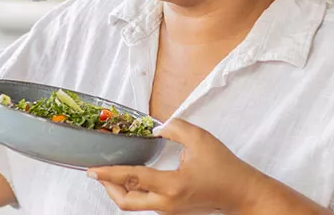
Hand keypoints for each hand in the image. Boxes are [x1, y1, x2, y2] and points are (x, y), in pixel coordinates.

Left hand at [87, 119, 266, 214]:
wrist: (241, 193)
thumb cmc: (225, 168)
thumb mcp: (200, 138)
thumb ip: (175, 127)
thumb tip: (156, 128)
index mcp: (172, 185)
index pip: (132, 179)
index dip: (109, 173)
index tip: (92, 170)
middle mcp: (167, 203)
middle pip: (126, 202)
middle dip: (108, 187)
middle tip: (99, 172)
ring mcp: (169, 210)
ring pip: (134, 205)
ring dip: (120, 189)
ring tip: (113, 172)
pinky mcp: (173, 211)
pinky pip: (146, 203)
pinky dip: (134, 191)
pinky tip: (133, 177)